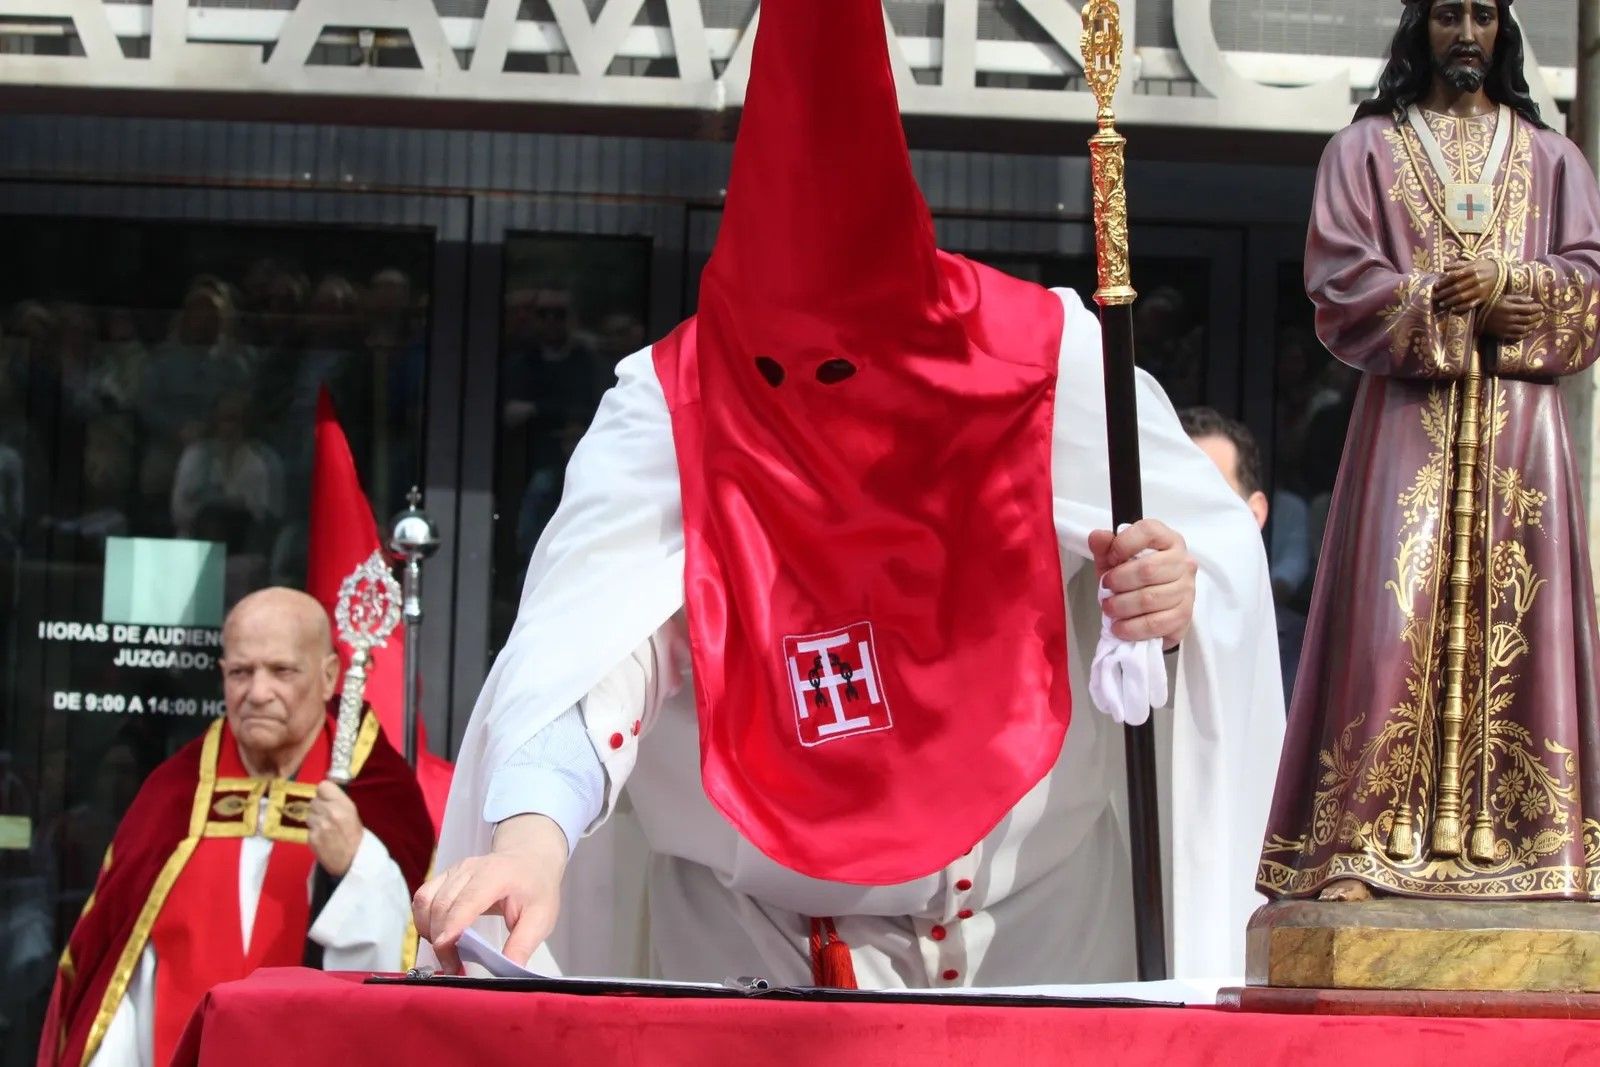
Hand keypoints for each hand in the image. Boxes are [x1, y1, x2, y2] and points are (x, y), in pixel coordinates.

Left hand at [308, 780, 364, 877]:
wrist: (353, 860)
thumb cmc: (355, 836)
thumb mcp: (352, 813)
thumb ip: (338, 801)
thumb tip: (323, 793)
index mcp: (343, 804)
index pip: (322, 786)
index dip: (324, 793)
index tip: (327, 799)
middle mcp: (330, 812)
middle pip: (313, 801)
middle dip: (319, 807)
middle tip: (327, 816)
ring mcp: (319, 826)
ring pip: (308, 814)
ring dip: (314, 819)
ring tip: (325, 828)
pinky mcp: (311, 838)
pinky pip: (308, 829)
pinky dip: (313, 832)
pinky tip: (322, 838)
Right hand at [413, 813, 568, 972]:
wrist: (530, 858)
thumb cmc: (536, 889)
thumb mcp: (541, 918)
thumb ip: (523, 944)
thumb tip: (507, 972)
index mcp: (495, 876)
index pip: (466, 902)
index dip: (453, 930)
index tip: (450, 959)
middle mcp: (469, 869)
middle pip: (441, 905)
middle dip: (441, 941)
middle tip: (454, 967)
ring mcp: (454, 870)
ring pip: (426, 902)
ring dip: (429, 932)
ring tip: (446, 954)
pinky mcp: (444, 876)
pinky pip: (423, 899)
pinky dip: (424, 921)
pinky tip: (439, 937)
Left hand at [1087, 519, 1197, 650]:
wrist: (1151, 608)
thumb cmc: (1133, 579)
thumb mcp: (1114, 560)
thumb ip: (1104, 547)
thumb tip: (1097, 536)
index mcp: (1167, 540)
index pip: (1149, 531)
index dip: (1124, 544)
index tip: (1110, 558)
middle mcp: (1183, 562)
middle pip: (1148, 569)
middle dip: (1119, 581)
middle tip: (1106, 589)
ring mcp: (1187, 589)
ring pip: (1149, 598)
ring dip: (1121, 606)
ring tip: (1109, 608)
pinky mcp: (1184, 616)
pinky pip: (1155, 623)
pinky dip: (1131, 627)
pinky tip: (1120, 626)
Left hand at [1434, 259, 1498, 311]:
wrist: (1500, 273)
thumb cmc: (1482, 267)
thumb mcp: (1472, 263)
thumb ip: (1458, 265)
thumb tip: (1444, 268)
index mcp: (1472, 269)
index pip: (1455, 276)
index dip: (1444, 282)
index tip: (1436, 286)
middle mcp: (1476, 280)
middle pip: (1457, 287)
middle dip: (1444, 293)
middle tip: (1435, 297)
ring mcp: (1480, 289)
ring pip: (1463, 297)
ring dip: (1451, 301)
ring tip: (1441, 304)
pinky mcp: (1483, 297)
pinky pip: (1471, 304)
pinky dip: (1462, 307)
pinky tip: (1454, 309)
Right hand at [1481, 293, 1541, 340]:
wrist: (1476, 318)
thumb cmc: (1491, 305)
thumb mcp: (1503, 298)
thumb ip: (1518, 298)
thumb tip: (1532, 299)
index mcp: (1509, 308)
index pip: (1528, 309)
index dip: (1537, 308)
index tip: (1541, 307)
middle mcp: (1509, 319)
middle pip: (1528, 319)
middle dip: (1537, 317)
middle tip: (1542, 314)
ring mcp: (1506, 328)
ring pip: (1525, 328)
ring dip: (1534, 326)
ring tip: (1538, 322)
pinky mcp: (1503, 335)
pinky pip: (1517, 336)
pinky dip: (1526, 334)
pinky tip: (1529, 331)